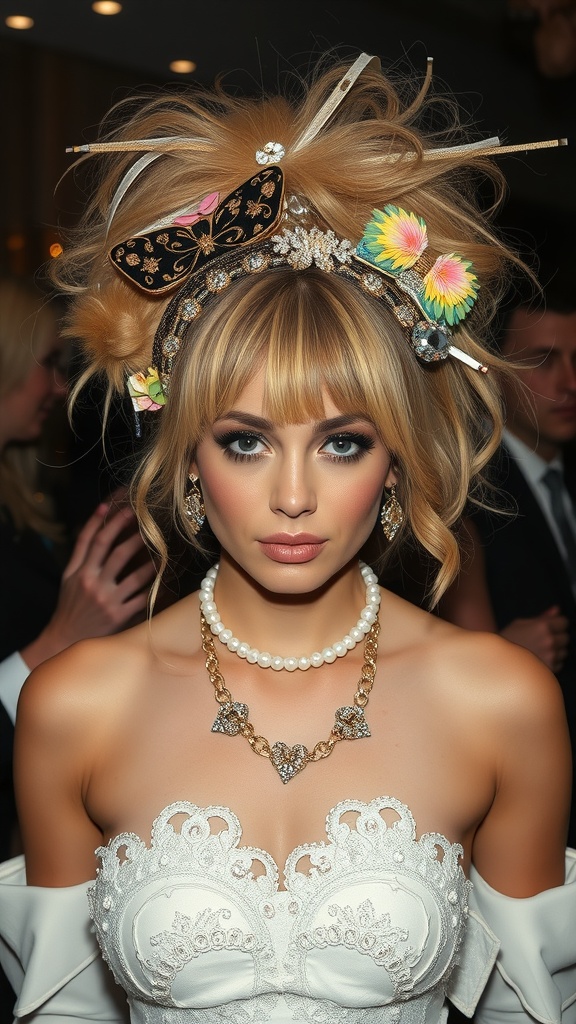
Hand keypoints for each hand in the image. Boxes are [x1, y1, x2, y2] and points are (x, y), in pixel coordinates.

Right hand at [21, 502, 155, 669]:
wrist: (64, 638)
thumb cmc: (70, 603)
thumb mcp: (68, 575)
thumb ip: (81, 548)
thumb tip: (98, 514)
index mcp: (81, 572)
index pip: (96, 541)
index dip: (112, 523)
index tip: (128, 509)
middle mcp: (93, 584)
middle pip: (118, 554)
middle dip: (137, 537)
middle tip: (152, 525)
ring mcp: (107, 601)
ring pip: (135, 577)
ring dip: (152, 563)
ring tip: (165, 551)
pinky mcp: (119, 617)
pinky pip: (142, 599)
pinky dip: (155, 589)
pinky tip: (166, 579)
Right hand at [500, 606, 569, 672]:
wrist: (498, 661)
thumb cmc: (507, 641)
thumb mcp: (520, 623)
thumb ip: (542, 617)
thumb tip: (557, 609)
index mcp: (542, 627)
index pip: (564, 622)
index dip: (558, 624)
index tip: (552, 627)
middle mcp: (549, 641)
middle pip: (566, 638)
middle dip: (557, 638)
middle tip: (543, 640)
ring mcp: (550, 656)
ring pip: (563, 652)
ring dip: (556, 651)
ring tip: (540, 651)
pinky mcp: (550, 669)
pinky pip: (559, 664)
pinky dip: (553, 662)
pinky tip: (540, 660)